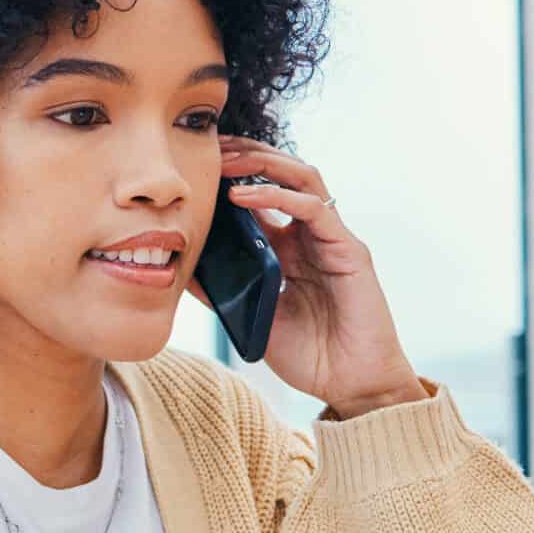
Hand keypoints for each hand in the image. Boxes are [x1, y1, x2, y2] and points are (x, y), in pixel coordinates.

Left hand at [195, 136, 426, 418]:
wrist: (352, 385)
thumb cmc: (309, 355)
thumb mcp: (252, 317)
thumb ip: (223, 290)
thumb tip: (181, 268)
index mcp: (290, 247)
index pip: (263, 193)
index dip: (234, 174)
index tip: (198, 165)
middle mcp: (312, 235)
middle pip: (284, 173)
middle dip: (247, 154)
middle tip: (210, 147)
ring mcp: (333, 239)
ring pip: (303, 177)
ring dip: (263, 163)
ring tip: (225, 162)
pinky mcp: (349, 250)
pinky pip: (313, 209)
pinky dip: (277, 195)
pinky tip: (243, 196)